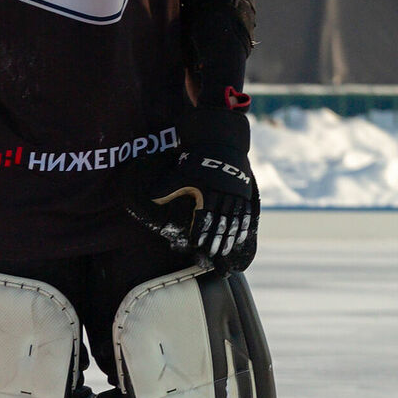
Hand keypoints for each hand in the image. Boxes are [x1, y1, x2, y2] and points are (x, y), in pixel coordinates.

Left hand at [126, 105, 258, 270]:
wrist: (221, 143)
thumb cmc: (197, 159)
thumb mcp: (181, 172)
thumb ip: (167, 188)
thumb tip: (150, 200)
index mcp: (208, 190)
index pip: (204, 216)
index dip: (200, 231)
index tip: (196, 244)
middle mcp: (224, 193)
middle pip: (221, 221)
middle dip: (216, 239)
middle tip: (211, 254)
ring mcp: (237, 193)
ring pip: (234, 219)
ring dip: (230, 237)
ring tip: (225, 251)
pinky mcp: (245, 193)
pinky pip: (246, 213)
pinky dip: (243, 227)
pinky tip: (239, 239)